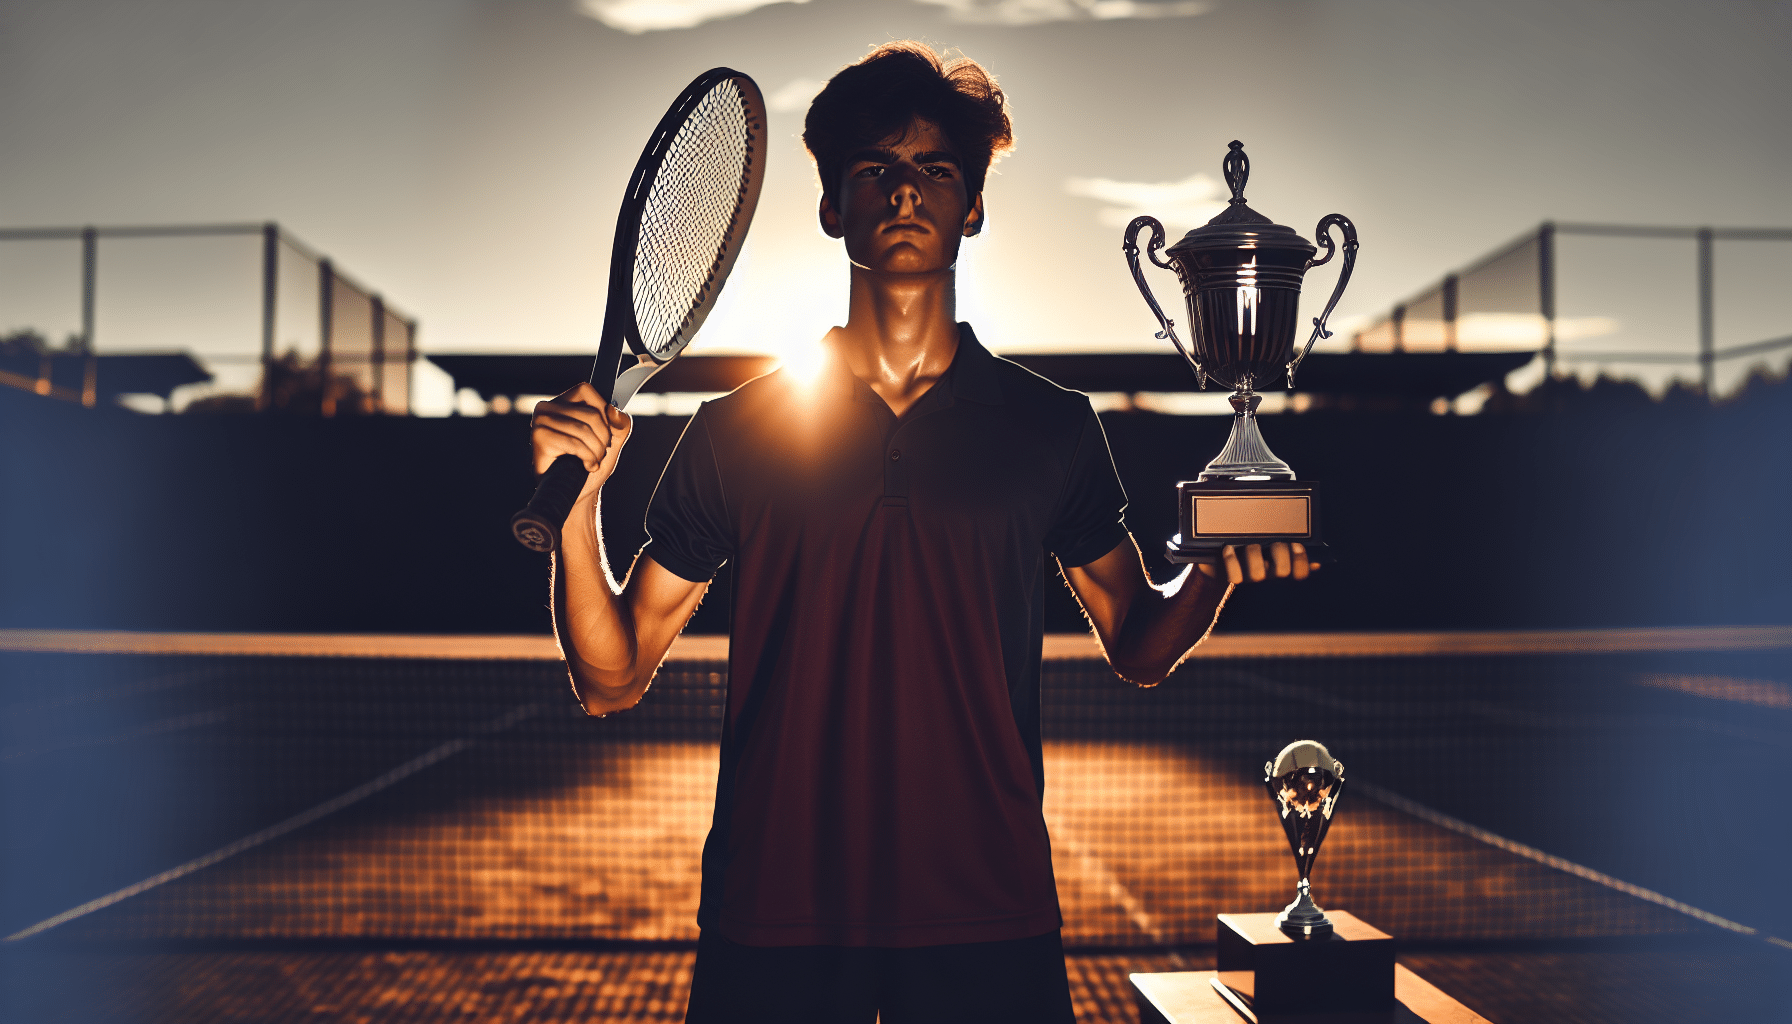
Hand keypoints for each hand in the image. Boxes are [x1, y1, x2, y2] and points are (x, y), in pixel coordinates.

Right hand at [529, 382, 631, 502]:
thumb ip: (620, 422)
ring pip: (584, 429)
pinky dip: (587, 458)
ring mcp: (540, 421)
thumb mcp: (613, 439)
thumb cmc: (589, 463)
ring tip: (592, 461)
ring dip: (596, 451)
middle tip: (599, 453)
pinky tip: (585, 466)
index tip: (603, 435)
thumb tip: (613, 410)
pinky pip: (575, 443)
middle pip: (591, 414)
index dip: (603, 415)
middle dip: (603, 439)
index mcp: (562, 402)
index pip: (588, 391)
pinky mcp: (539, 437)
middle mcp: (547, 407)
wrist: (578, 492)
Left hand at [1198, 542, 1316, 584]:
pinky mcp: (1234, 581)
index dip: (1301, 560)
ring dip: (1254, 553)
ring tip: (1251, 544)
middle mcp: (1270, 579)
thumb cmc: (1255, 561)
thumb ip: (1293, 559)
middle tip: (1274, 542)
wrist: (1224, 576)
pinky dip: (1230, 560)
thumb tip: (1315, 563)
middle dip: (1280, 552)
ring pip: (1258, 574)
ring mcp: (1252, 582)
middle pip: (1282, 572)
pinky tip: (1228, 548)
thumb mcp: (1274, 558)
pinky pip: (1233, 575)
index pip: (1301, 574)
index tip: (1296, 544)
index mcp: (1283, 573)